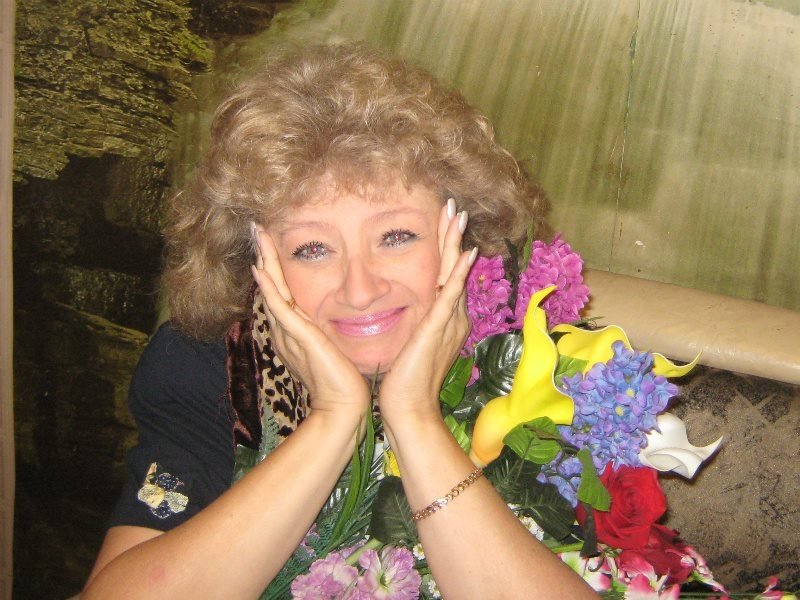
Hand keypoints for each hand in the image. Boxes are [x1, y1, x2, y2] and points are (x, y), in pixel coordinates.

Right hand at [251, 228, 370, 417]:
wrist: (344, 407)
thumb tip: (340, 318)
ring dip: (265, 261)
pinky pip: (279, 308)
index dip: (274, 267)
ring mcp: (290, 334)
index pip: (281, 293)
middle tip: (258, 228)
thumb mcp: (334, 348)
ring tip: (258, 235)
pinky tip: (261, 269)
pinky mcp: (299, 339)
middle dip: (264, 256)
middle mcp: (287, 331)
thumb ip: (329, 332)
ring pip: (272, 290)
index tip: (272, 242)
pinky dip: (270, 288)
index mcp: (294, 333)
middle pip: (271, 286)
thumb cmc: (344, 381)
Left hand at [377, 199, 476, 421]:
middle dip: (453, 236)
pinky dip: (457, 273)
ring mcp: (447, 322)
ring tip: (458, 216)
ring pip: (453, 273)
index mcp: (444, 319)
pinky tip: (465, 253)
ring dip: (455, 243)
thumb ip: (414, 325)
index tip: (443, 221)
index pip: (446, 275)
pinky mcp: (438, 329)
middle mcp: (451, 316)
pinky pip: (450, 295)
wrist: (409, 408)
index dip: (446, 247)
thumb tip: (405, 311)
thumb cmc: (404, 381)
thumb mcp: (409, 344)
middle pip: (452, 267)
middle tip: (454, 207)